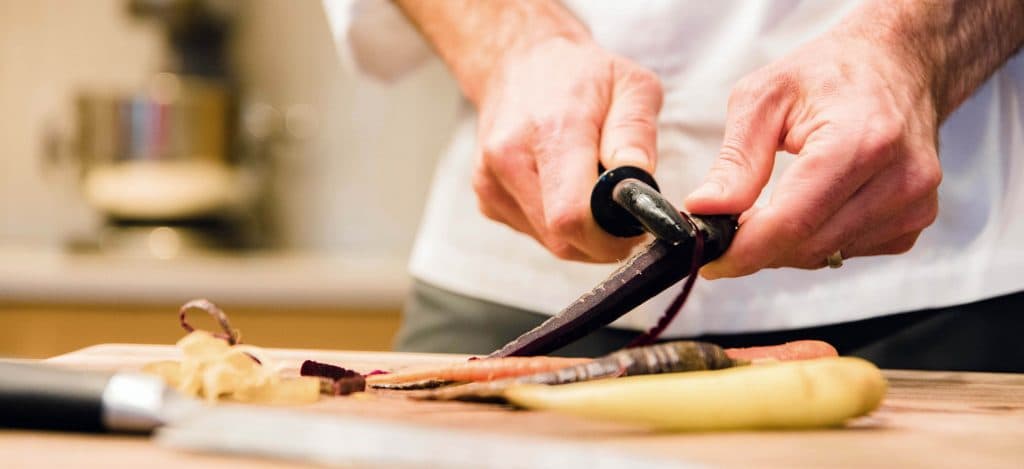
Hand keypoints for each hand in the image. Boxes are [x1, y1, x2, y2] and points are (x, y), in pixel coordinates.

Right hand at [472, 36, 662, 261]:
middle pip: (562, 239)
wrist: (520, 62)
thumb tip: (637, 179)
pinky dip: (559, 224)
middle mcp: (509, 160)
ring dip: (582, 232)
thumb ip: (636, 132)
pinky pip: (535, 233)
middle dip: (603, 239)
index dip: (611, 237)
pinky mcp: (487, 198)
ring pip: (550, 242)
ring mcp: (491, 182)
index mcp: (550, 131)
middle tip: (626, 214)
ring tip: (594, 190)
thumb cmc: (581, 75)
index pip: (571, 216)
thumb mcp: (631, 85)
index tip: (637, 228)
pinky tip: (565, 187)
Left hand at [685, 29, 941, 278]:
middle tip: (725, 227)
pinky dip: (814, 240)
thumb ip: (735, 161)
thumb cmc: (828, 73)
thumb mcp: (764, 98)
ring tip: (764, 207)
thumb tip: (704, 211)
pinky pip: (846, 252)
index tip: (709, 260)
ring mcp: (914, 204)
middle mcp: (899, 178)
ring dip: (783, 244)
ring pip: (823, 255)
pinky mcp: (915, 220)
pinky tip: (807, 207)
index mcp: (861, 141)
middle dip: (756, 246)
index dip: (743, 250)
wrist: (898, 64)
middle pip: (807, 245)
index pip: (793, 222)